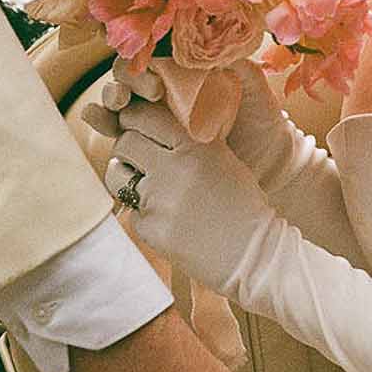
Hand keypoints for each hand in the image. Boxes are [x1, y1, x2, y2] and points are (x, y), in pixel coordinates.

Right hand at [103, 56, 293, 181]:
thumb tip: (211, 38)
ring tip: (115, 105)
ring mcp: (152, 119)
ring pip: (117, 101)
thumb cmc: (260, 118)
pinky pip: (118, 133)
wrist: (268, 164)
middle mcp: (163, 91)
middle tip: (150, 92)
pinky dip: (103, 124)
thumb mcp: (252, 85)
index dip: (145, 55)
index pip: (151, 53)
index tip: (158, 70)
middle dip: (128, 78)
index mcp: (184, 70)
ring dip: (108, 98)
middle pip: (128, 75)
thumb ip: (235, 61)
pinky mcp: (146, 147)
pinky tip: (96, 120)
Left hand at [104, 99, 271, 288]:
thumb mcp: (223, 159)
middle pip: (125, 143)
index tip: (135, 124)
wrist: (254, 255)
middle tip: (139, 157)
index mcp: (196, 146)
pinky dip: (145, 214)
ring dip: (127, 178)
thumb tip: (151, 124)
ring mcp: (159, 201)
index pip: (145, 116)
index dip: (134, 118)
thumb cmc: (242, 205)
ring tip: (149, 188)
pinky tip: (169, 221)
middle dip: (128, 148)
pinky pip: (132, 212)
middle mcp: (174, 169)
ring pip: (118, 176)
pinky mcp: (151, 229)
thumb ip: (189, 140)